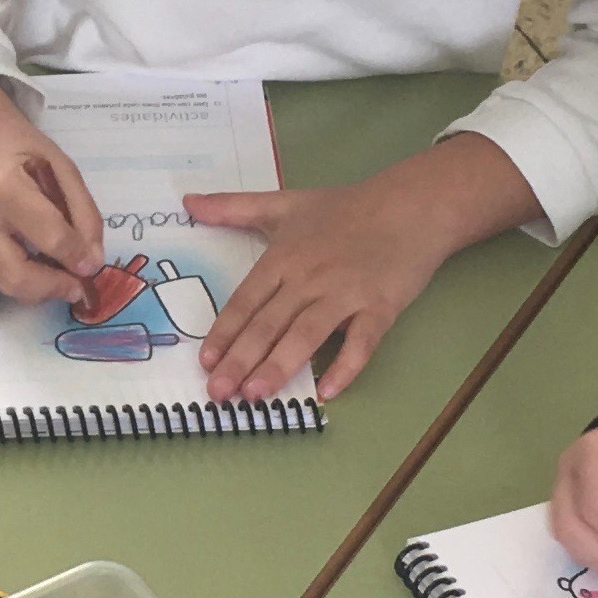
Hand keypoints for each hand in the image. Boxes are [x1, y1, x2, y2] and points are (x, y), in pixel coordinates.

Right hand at [0, 77, 105, 302]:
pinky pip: (4, 281)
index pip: (48, 236)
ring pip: (9, 287)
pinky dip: (30, 280)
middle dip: (55, 288)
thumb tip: (92, 262)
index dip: (76, 256)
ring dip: (43, 289)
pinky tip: (41, 261)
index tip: (94, 264)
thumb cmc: (25, 154)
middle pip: (18, 278)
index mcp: (5, 190)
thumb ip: (84, 214)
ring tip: (63, 273)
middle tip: (80, 286)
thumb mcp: (64, 170)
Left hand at [184, 134, 539, 402]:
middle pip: (269, 323)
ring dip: (279, 365)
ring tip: (255, 395)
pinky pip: (361, 343)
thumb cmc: (346, 208)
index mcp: (284, 257)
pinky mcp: (380, 307)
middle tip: (219, 392)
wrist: (411, 205)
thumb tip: (186, 202)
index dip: (224, 332)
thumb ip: (234, 207)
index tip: (205, 361)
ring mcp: (345, 294)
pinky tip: (326, 392)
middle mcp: (309, 278)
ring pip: (306, 335)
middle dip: (241, 360)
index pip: (246, 300)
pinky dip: (345, 366)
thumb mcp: (284, 203)